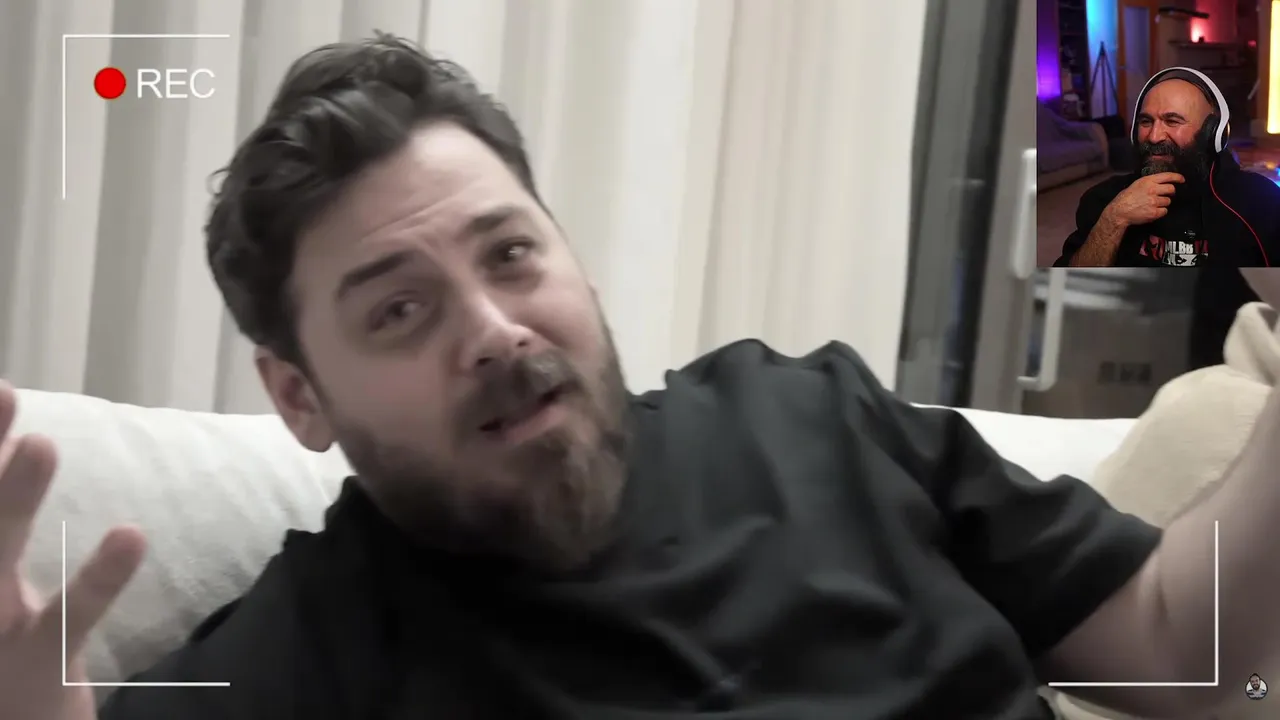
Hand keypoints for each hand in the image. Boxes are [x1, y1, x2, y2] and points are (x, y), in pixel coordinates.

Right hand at [0, 381, 145, 719]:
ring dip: (13, 500)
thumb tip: (16, 442)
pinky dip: (98, 579)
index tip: (1, 388)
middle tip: (3, 390)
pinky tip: (131, 537)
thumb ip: (5, 514)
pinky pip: (66, 621)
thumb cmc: (1, 656)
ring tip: (41, 443)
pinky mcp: (36, 671)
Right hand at [1104, 172, 1184, 225]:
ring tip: (1153, 205)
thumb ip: (1149, 183)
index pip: (1168, 176)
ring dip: (1163, 203)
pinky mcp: (1154, 212)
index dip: (1177, 177)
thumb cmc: (1125, 198)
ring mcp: (1154, 201)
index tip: (1182, 179)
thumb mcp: (1136, 185)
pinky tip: (1152, 211)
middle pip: (1171, 189)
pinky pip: (1164, 211)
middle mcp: (1152, 190)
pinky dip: (1160, 212)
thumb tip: (1162, 183)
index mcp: (1148, 181)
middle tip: (1165, 195)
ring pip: (1168, 201)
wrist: (1119, 212)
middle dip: (1170, 192)